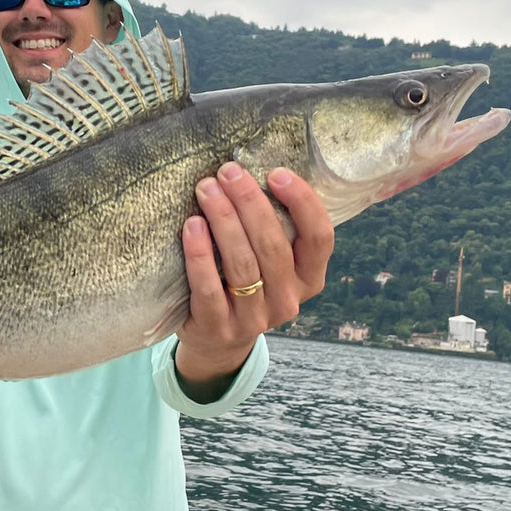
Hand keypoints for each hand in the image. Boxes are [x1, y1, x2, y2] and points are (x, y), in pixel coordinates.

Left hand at [175, 164, 333, 393]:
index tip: (276, 173)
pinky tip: (191, 226)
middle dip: (249, 203)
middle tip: (228, 171)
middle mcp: (288, 301)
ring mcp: (254, 318)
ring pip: (242, 264)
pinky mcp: (219, 327)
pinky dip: (200, 254)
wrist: (217, 340)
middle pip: (273, 246)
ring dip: (224, 221)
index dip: (302, 202)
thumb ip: (272, 227)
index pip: (319, 237)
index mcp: (309, 279)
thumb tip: (251, 170)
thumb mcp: (271, 262)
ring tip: (206, 189)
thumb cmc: (246, 284)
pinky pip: (209, 288)